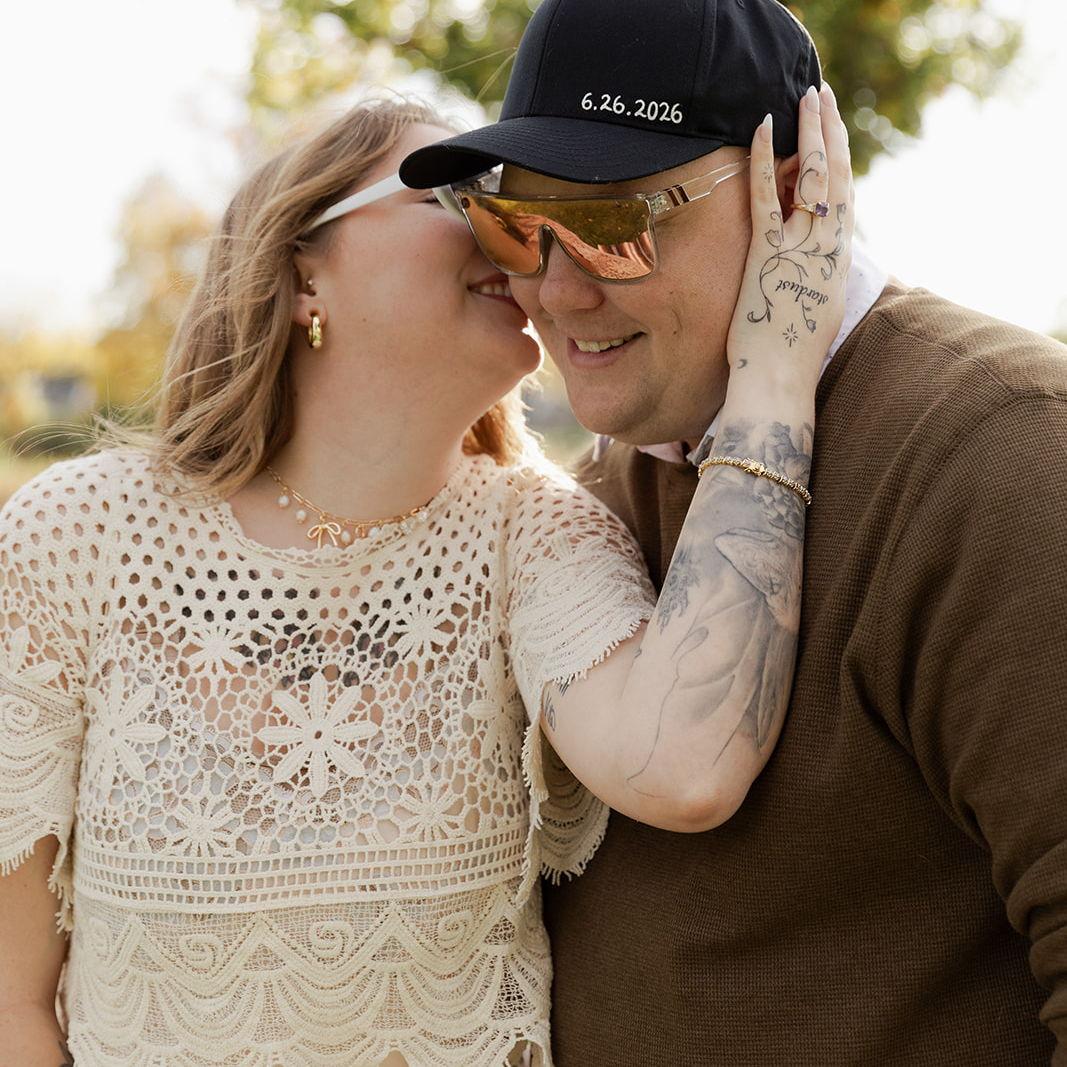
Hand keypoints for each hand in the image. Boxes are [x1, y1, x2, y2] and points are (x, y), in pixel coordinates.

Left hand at [727, 84, 854, 382]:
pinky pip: (767, 198)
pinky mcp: (769, 254)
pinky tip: (762, 130)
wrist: (779, 383)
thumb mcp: (812, 315)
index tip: (835, 132)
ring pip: (810, 178)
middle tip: (823, 97)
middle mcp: (826, 250)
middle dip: (831, 134)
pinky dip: (766, 161)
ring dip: (809, 133)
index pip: (844, 200)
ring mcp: (800, 250)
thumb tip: (807, 268)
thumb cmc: (789, 360)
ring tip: (806, 98)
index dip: (840, 161)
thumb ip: (813, 282)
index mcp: (837, 263)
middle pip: (835, 178)